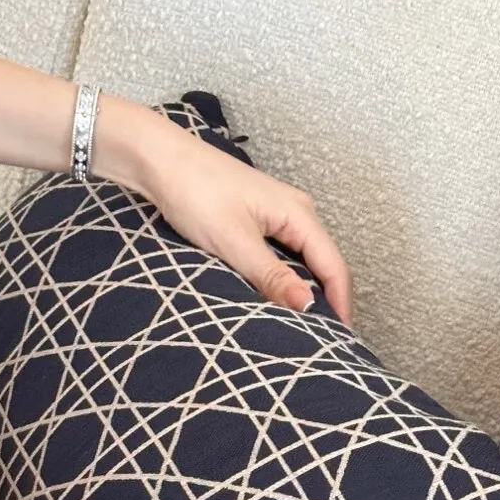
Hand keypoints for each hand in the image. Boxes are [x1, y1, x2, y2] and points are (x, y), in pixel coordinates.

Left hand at [97, 101, 353, 324]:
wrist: (158, 159)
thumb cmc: (194, 190)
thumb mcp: (234, 241)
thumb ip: (272, 276)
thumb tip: (307, 305)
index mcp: (299, 213)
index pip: (334, 266)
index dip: (341, 304)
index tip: (341, 339)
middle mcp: (296, 211)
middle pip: (324, 265)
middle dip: (328, 301)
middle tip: (325, 340)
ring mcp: (278, 214)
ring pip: (304, 262)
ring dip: (305, 292)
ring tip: (304, 327)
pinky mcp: (259, 219)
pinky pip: (285, 256)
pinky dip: (285, 279)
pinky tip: (276, 298)